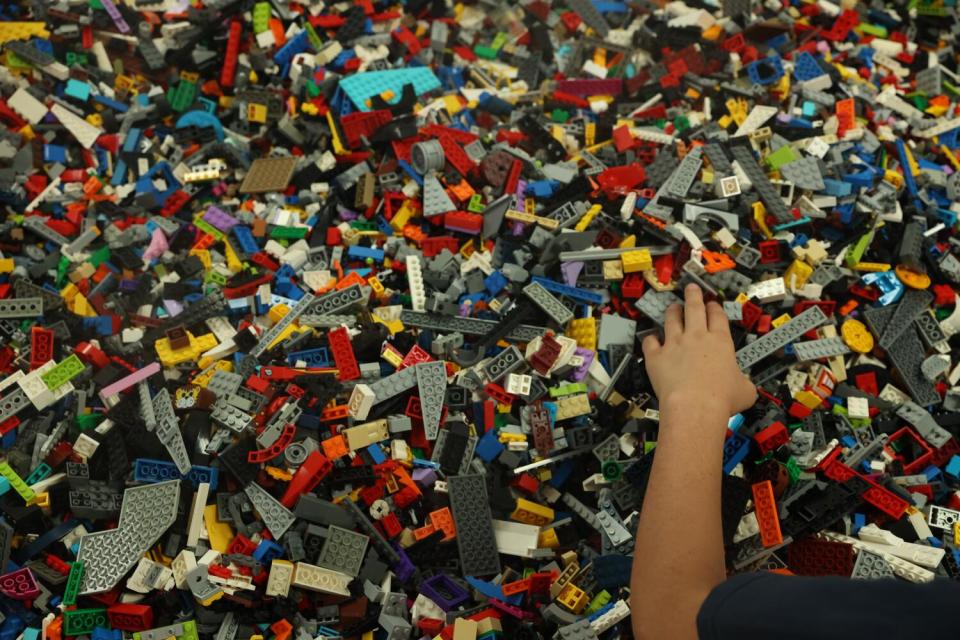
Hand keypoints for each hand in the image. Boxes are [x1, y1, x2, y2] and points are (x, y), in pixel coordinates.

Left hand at [642, 284, 756, 417]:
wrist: (695, 406)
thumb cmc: (722, 399)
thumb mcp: (745, 390)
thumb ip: (743, 382)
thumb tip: (743, 386)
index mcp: (720, 341)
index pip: (717, 316)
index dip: (714, 307)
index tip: (712, 304)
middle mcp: (696, 337)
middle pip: (694, 308)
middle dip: (693, 295)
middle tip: (692, 288)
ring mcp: (674, 344)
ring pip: (671, 319)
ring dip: (672, 311)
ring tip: (673, 307)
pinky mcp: (656, 356)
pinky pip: (650, 342)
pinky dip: (650, 339)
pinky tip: (651, 339)